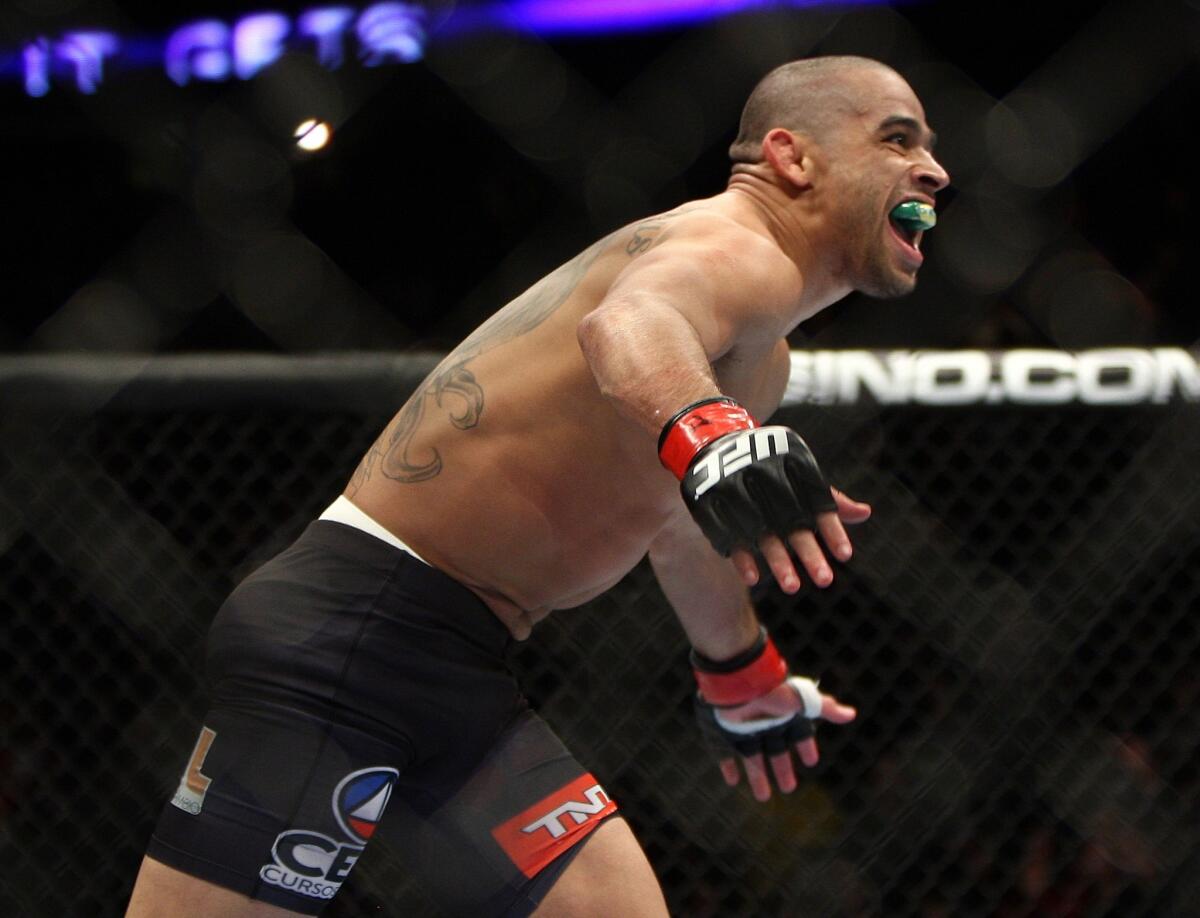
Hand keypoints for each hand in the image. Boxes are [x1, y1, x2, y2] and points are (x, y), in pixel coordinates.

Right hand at [658, 398, 869, 593]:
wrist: (714, 441)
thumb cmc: (769, 463)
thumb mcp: (800, 471)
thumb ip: (828, 497)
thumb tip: (866, 513)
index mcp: (791, 466)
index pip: (817, 501)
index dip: (832, 529)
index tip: (846, 556)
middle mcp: (766, 478)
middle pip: (792, 521)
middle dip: (809, 552)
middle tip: (826, 581)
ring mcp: (738, 492)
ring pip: (762, 532)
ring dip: (778, 561)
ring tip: (793, 587)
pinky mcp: (713, 503)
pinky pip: (728, 534)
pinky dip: (741, 556)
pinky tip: (754, 579)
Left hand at [696, 677, 856, 801]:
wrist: (736, 682)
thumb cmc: (772, 691)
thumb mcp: (802, 702)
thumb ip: (826, 708)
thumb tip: (852, 714)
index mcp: (782, 714)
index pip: (797, 734)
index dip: (805, 747)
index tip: (811, 761)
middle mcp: (762, 721)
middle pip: (774, 749)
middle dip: (782, 768)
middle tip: (789, 788)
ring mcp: (741, 727)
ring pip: (751, 756)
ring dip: (757, 776)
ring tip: (763, 797)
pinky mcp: (721, 732)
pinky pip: (724, 752)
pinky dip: (728, 766)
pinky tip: (733, 781)